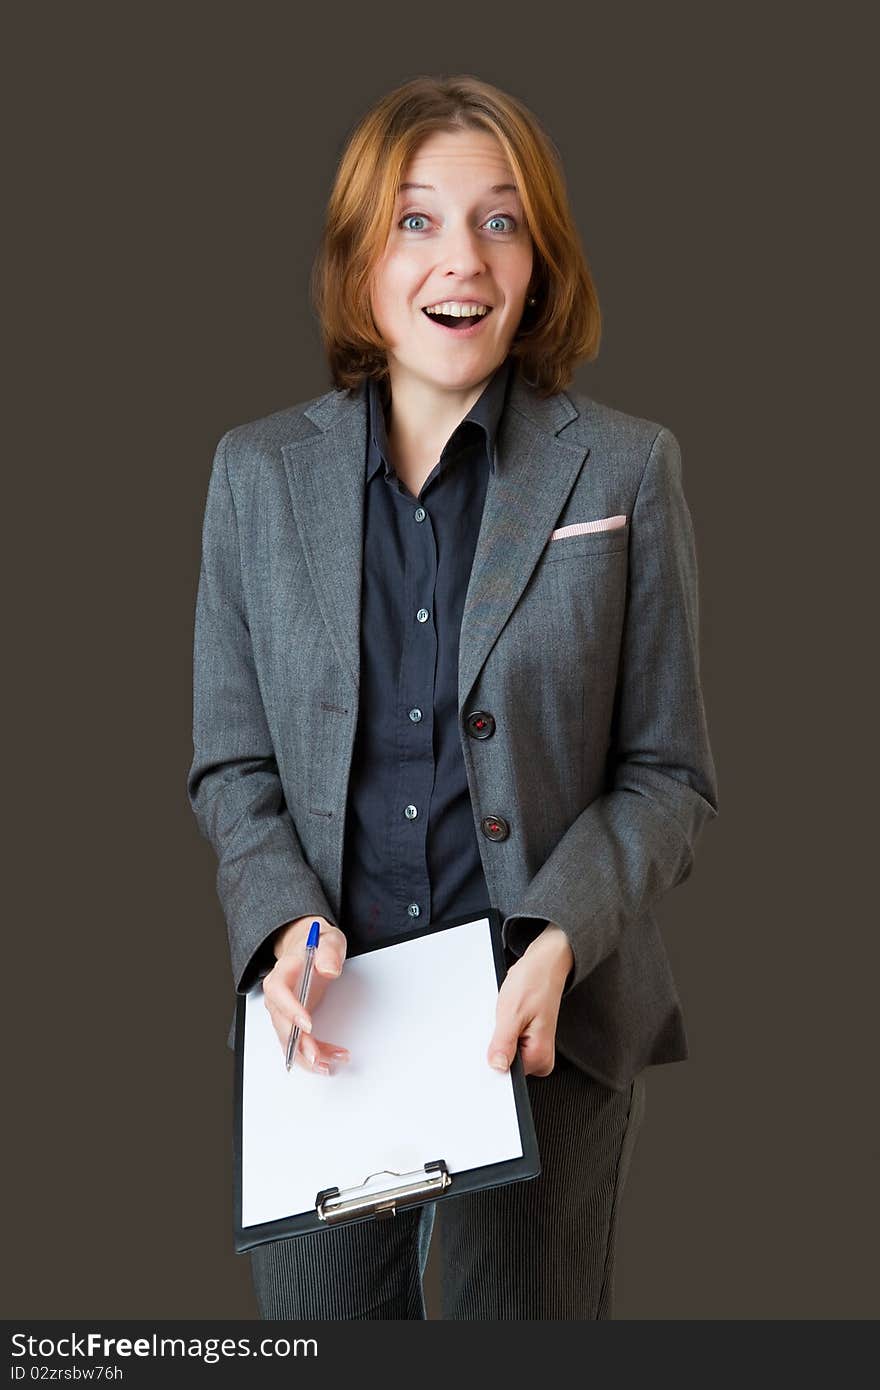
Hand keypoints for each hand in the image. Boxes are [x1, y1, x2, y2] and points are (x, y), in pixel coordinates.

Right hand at [261, 915, 350, 1075]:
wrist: (311, 947)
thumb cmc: (318, 945)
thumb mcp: (329, 940)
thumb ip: (329, 952)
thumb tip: (329, 969)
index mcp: (283, 972)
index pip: (278, 991)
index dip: (290, 1010)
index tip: (307, 1024)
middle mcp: (278, 994)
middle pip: (281, 1023)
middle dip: (297, 1043)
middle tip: (317, 1056)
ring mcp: (284, 1010)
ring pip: (288, 1039)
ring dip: (306, 1055)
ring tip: (328, 1064)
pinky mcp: (293, 1021)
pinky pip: (297, 1042)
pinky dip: (312, 1054)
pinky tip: (329, 1059)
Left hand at [486, 923, 573, 1076]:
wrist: (544, 965)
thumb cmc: (534, 982)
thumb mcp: (512, 1012)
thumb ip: (504, 1043)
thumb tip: (497, 1067)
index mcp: (540, 1056)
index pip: (507, 1076)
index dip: (491, 1062)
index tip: (486, 1047)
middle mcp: (541, 1058)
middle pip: (504, 1066)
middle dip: (494, 1046)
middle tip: (500, 1022)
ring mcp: (534, 1050)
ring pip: (503, 1054)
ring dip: (497, 1037)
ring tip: (506, 1015)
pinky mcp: (527, 1041)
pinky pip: (507, 1044)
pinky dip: (500, 1031)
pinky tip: (505, 1016)